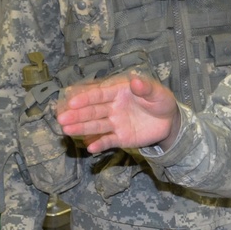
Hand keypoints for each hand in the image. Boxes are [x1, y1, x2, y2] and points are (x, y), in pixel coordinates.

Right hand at [56, 68, 180, 153]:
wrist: (169, 121)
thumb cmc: (161, 101)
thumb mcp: (158, 93)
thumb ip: (146, 88)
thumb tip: (135, 81)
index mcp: (118, 92)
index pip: (99, 95)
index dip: (86, 98)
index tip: (72, 102)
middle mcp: (113, 107)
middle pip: (93, 111)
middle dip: (77, 114)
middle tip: (61, 119)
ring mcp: (115, 123)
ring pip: (96, 125)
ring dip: (82, 128)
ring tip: (66, 130)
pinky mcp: (121, 137)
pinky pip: (108, 141)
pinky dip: (100, 144)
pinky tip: (91, 148)